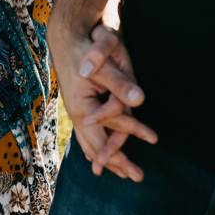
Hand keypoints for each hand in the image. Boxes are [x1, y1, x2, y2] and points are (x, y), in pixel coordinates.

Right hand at [50, 21, 155, 180]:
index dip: (128, 143)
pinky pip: (86, 134)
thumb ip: (121, 83)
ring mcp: (75, 110)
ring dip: (106, 158)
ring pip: (90, 142)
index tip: (149, 149)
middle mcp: (76, 113)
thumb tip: (139, 100)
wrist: (64, 36)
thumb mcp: (105, 64)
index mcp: (82, 107)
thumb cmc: (85, 47)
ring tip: (122, 172)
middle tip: (137, 177)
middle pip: (96, 145)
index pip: (107, 133)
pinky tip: (98, 153)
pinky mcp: (78, 106)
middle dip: (116, 163)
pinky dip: (94, 146)